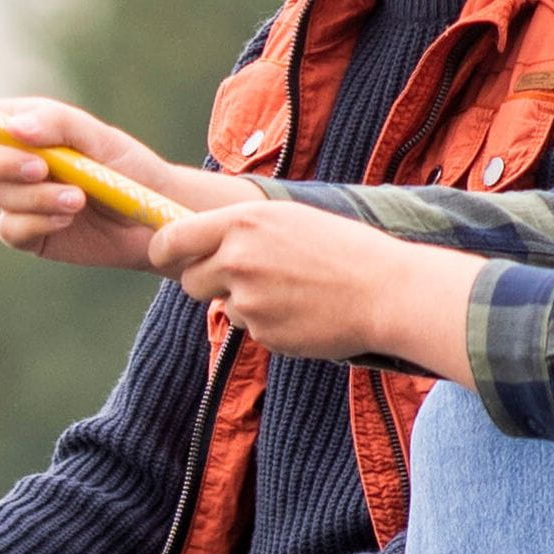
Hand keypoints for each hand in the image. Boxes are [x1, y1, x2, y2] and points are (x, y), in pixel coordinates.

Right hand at [0, 100, 251, 269]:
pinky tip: (68, 218)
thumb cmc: (126, 167)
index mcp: (22, 128)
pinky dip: (38, 221)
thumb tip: (10, 127)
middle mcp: (12, 161)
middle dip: (4, 162)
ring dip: (37, 196)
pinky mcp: (26, 233)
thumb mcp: (96, 136)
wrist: (152, 220)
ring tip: (79, 198)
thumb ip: (54, 123)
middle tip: (42, 168)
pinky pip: (10, 227)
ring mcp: (16, 199)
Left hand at [144, 201, 485, 380]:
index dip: (165, 252)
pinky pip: (251, 329)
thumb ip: (241, 230)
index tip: (168, 258)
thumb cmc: (344, 250)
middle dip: (208, 282)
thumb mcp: (288, 220)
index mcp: (242, 222)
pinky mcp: (262, 332)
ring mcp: (248, 299)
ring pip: (223, 306)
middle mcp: (236, 259)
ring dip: (244, 303)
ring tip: (291, 290)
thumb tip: (199, 240)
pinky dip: (270, 323)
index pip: (170, 240)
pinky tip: (303, 311)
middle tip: (248, 277)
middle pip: (189, 280)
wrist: (388, 291)